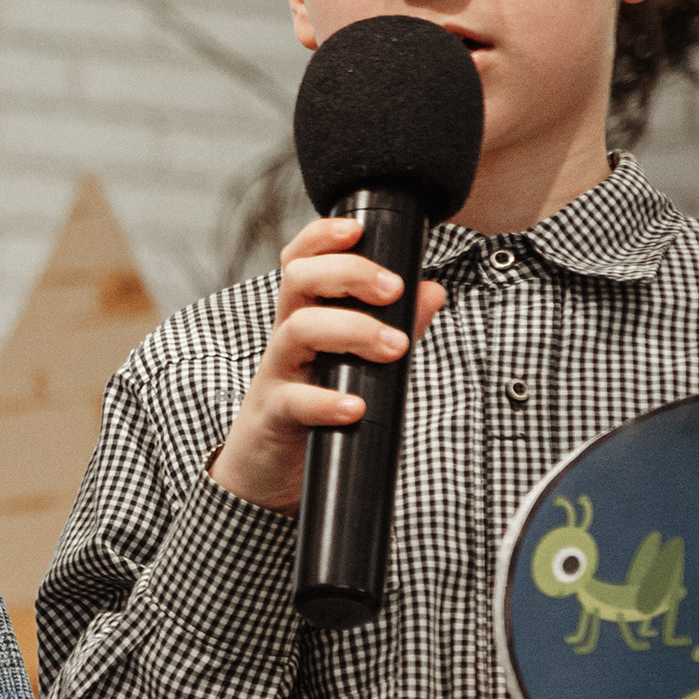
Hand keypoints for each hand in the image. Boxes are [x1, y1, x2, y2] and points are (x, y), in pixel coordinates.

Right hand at [208, 214, 448, 509]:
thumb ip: (396, 325)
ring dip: (350, 330)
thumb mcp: (353, 361)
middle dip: (349, 275)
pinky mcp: (274, 415)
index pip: (302, 261)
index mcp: (304, 316)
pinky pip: (294, 401)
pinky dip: (325, 401)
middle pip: (298, 281)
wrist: (265, 469)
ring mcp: (276, 374)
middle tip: (394, 290)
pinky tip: (353, 407)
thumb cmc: (312, 405)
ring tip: (394, 346)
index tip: (358, 229)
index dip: (323, 237)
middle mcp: (286, 337)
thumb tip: (434, 290)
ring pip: (297, 330)